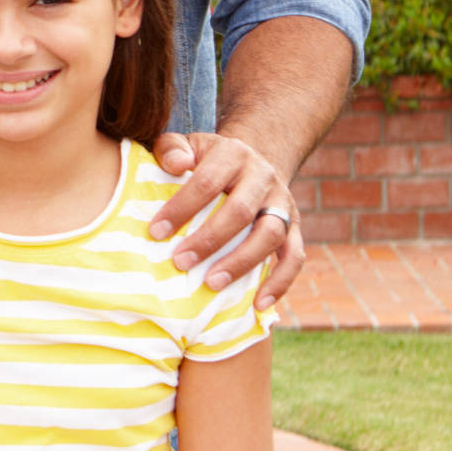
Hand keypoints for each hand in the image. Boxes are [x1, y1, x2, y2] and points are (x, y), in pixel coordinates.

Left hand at [148, 131, 301, 309]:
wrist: (251, 162)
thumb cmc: (205, 161)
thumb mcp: (188, 146)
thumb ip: (172, 149)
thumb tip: (176, 164)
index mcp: (233, 154)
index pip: (207, 181)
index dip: (182, 207)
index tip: (156, 232)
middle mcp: (263, 176)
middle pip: (241, 210)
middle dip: (209, 239)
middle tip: (180, 262)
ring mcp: (282, 202)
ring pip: (271, 234)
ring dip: (241, 262)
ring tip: (212, 284)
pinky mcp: (295, 227)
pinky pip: (294, 256)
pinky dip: (280, 282)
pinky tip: (257, 304)